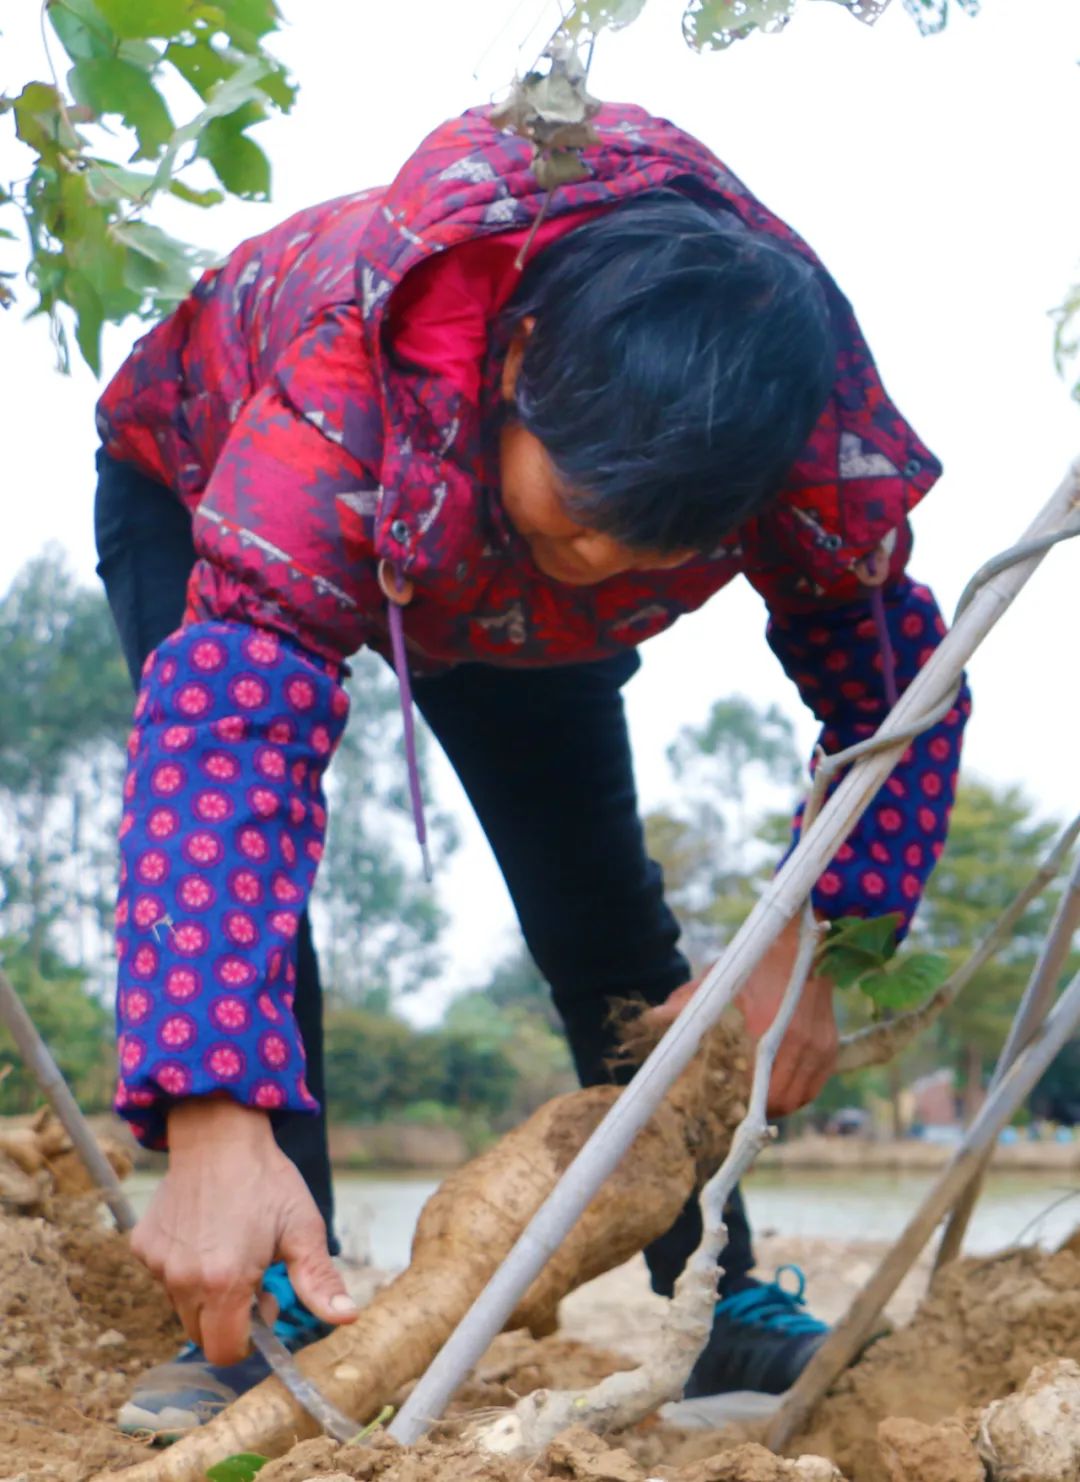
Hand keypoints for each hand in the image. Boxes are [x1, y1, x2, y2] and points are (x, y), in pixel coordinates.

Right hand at [130, 1097, 356, 1364]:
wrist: (218, 1134)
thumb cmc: (266, 1180)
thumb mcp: (303, 1229)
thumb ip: (319, 1281)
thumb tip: (347, 1319)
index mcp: (224, 1283)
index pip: (224, 1351)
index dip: (248, 1339)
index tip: (264, 1304)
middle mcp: (183, 1280)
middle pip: (201, 1334)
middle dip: (227, 1318)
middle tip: (252, 1274)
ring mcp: (158, 1263)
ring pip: (182, 1305)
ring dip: (205, 1293)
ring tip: (230, 1248)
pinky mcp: (143, 1246)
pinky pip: (164, 1276)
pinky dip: (184, 1267)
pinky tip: (204, 1231)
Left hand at [650, 917, 836, 1117]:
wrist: (804, 944)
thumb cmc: (758, 961)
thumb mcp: (722, 977)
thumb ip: (689, 1001)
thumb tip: (653, 1017)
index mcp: (769, 1030)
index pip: (761, 1089)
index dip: (748, 1109)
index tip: (733, 1113)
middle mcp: (799, 1043)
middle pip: (782, 1101)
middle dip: (763, 1111)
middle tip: (743, 1110)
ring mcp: (818, 1046)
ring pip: (800, 1097)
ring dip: (782, 1105)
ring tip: (761, 1103)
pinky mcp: (830, 1046)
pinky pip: (815, 1085)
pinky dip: (800, 1093)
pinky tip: (782, 1089)